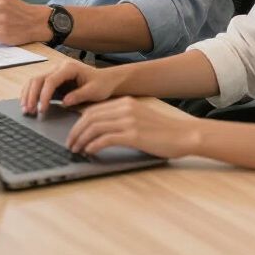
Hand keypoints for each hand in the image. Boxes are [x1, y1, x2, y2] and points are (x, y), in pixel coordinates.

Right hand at [19, 61, 119, 116]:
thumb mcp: (94, 91)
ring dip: (28, 95)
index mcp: (69, 67)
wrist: (105, 80)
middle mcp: (59, 67)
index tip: (42, 110)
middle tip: (29, 111)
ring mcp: (55, 73)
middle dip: (31, 95)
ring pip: (35, 81)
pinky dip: (31, 95)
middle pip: (38, 79)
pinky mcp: (53, 81)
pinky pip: (38, 86)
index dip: (44, 95)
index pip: (51, 80)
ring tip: (26, 110)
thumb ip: (79, 95)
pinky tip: (28, 105)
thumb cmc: (101, 84)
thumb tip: (64, 102)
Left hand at [66, 97, 195, 158]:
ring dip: (81, 139)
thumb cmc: (164, 131)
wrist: (184, 134)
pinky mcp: (133, 135)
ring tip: (76, 149)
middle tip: (70, 144)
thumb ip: (122, 120)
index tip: (73, 134)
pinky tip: (89, 151)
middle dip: (76, 131)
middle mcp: (125, 108)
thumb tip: (101, 131)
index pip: (94, 110)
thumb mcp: (140, 119)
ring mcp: (129, 120)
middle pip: (90, 117)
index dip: (79, 122)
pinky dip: (94, 145)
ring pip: (95, 127)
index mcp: (126, 102)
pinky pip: (106, 138)